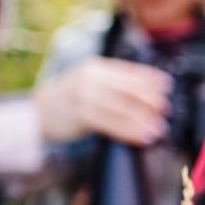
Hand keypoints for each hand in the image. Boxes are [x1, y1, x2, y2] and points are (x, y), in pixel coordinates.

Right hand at [36, 57, 170, 144]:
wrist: (37, 113)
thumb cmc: (69, 99)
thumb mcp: (88, 81)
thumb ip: (112, 82)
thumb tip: (147, 90)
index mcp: (96, 67)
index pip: (129, 71)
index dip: (150, 78)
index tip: (167, 85)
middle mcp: (91, 79)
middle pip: (128, 89)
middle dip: (150, 100)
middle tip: (166, 109)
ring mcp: (85, 96)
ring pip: (122, 109)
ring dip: (144, 120)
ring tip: (160, 128)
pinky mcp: (82, 116)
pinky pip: (112, 125)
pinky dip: (130, 131)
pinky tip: (143, 137)